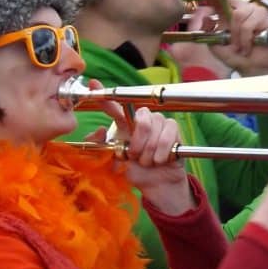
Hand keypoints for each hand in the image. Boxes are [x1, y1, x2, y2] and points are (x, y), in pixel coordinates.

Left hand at [93, 96, 191, 215]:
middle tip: (136, 156)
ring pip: (154, 130)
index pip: (114, 107)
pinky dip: (161, 153)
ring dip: (149, 152)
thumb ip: (103, 148)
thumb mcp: (115, 162)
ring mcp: (159, 123)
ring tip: (149, 161)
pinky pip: (167, 136)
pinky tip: (161, 160)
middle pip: (141, 118)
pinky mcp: (174, 130)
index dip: (105, 95)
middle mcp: (142, 120)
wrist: (158, 184)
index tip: (94, 84)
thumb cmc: (137, 171)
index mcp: (125, 125)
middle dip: (138, 142)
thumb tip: (98, 131)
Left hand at [187, 0, 267, 76]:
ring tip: (242, 46)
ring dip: (238, 36)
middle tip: (232, 43)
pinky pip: (249, 24)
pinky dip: (246, 38)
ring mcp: (255, 11)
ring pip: (239, 16)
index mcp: (228, 11)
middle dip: (230, 29)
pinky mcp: (265, 19)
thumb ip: (208, 32)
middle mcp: (242, 8)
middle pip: (230, 5)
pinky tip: (250, 45)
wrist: (253, 68)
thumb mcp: (215, 45)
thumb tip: (205, 17)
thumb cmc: (235, 55)